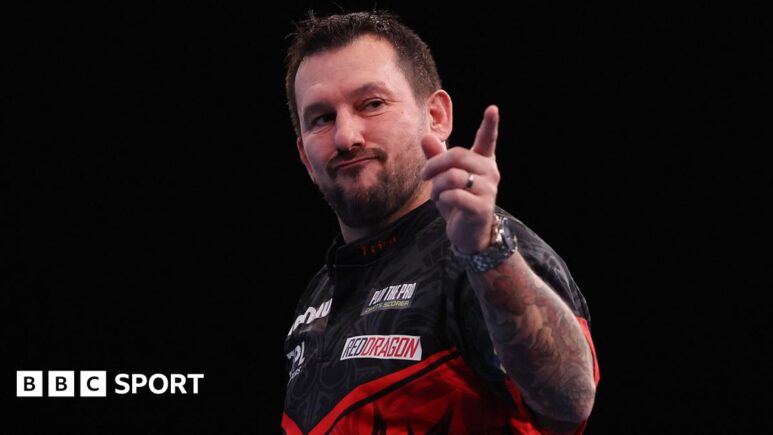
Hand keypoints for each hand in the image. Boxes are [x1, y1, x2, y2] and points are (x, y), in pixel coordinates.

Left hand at [421, 105, 500, 253]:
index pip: (488, 140)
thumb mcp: (444, 177)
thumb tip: (426, 136)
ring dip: (437, 186)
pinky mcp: (481, 207)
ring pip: (453, 177)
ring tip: (437, 195)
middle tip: (424, 176)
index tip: (492, 109)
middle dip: (434, 165)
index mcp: (482, 161)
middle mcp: (490, 173)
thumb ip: (436, 157)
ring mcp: (488, 190)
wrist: (469, 233)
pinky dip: (442, 199)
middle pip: (458, 156)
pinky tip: (445, 203)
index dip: (490, 124)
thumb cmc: (458, 201)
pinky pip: (454, 195)